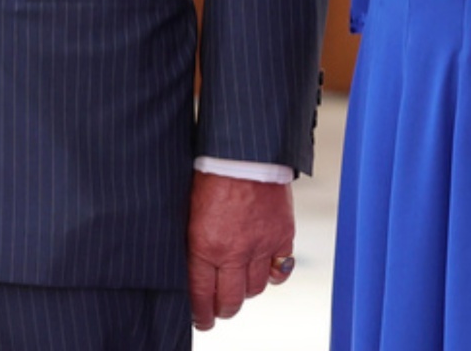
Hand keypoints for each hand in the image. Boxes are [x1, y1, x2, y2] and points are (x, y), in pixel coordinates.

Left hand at [187, 172, 293, 330]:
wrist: (244, 150)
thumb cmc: (211, 173)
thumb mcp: (189, 210)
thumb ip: (192, 242)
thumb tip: (190, 270)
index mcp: (204, 245)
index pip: (201, 296)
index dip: (201, 314)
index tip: (201, 320)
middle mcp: (233, 251)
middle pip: (230, 301)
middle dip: (222, 310)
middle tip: (218, 310)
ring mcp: (261, 245)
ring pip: (255, 290)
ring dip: (245, 291)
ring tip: (238, 286)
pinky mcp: (282, 236)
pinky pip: (280, 271)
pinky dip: (272, 275)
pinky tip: (263, 270)